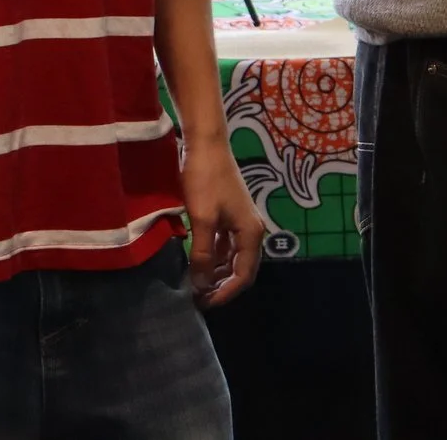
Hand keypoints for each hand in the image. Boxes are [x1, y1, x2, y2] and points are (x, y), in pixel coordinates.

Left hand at [180, 143, 264, 306]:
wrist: (206, 144)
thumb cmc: (205, 180)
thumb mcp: (202, 219)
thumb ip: (202, 254)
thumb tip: (200, 284)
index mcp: (251, 234)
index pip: (243, 276)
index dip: (225, 293)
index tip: (204, 303)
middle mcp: (252, 230)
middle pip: (240, 269)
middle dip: (220, 285)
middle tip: (197, 298)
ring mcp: (240, 222)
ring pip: (231, 257)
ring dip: (215, 272)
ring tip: (194, 283)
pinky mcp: (228, 214)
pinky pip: (224, 244)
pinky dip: (212, 256)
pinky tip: (196, 262)